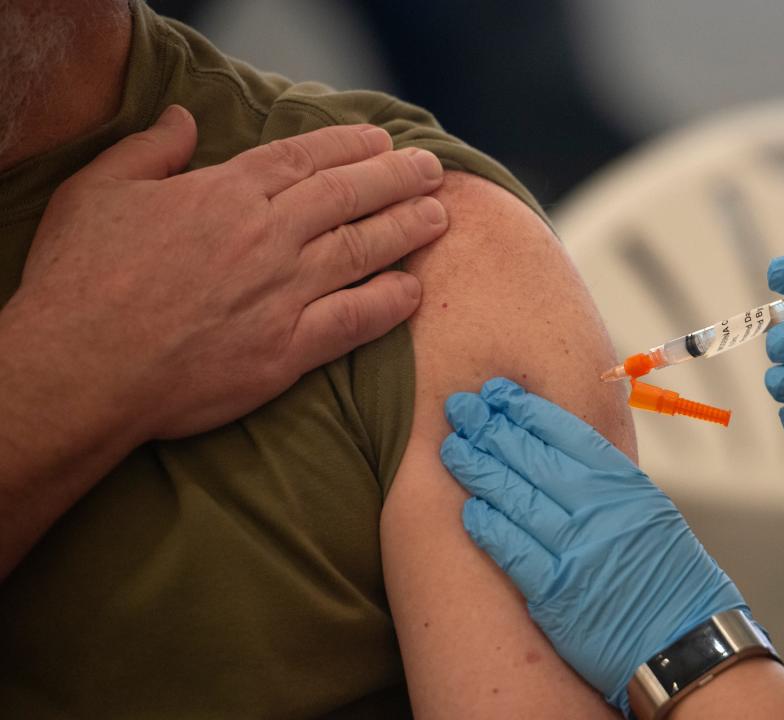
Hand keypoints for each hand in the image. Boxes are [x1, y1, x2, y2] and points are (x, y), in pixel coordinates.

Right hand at [5, 104, 447, 440]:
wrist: (81, 367)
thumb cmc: (81, 279)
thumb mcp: (98, 191)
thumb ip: (149, 149)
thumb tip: (182, 118)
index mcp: (226, 194)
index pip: (305, 159)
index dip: (350, 146)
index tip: (383, 141)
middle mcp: (267, 237)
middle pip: (349, 197)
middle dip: (398, 178)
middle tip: (433, 170)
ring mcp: (283, 294)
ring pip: (363, 250)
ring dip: (407, 230)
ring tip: (440, 217)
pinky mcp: (288, 351)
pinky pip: (355, 321)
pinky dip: (389, 305)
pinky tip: (414, 292)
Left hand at [440, 378, 746, 714]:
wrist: (688, 640)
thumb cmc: (672, 577)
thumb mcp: (651, 511)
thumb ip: (608, 482)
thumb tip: (562, 451)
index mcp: (624, 485)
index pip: (566, 433)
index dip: (525, 410)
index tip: (498, 394)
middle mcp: (598, 511)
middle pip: (532, 458)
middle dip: (490, 429)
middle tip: (460, 409)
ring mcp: (575, 551)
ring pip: (515, 498)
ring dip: (478, 470)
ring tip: (453, 448)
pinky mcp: (556, 593)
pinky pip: (513, 550)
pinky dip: (488, 527)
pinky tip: (468, 508)